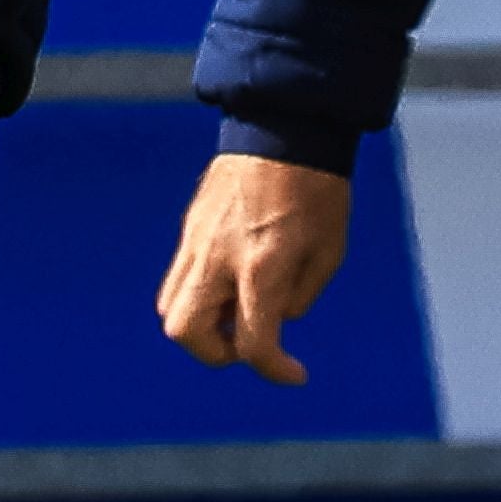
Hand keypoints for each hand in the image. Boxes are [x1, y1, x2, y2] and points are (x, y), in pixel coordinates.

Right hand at [160, 152, 356, 385]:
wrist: (285, 128)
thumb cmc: (319, 189)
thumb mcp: (329, 250)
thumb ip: (300, 295)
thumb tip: (274, 317)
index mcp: (262, 266)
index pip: (253, 342)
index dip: (275, 370)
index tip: (296, 373)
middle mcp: (219, 257)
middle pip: (186, 332)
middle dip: (216, 352)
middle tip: (249, 343)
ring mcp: (197, 241)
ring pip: (172, 307)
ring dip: (202, 325)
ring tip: (238, 313)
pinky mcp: (190, 227)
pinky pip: (180, 277)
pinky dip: (201, 295)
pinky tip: (232, 281)